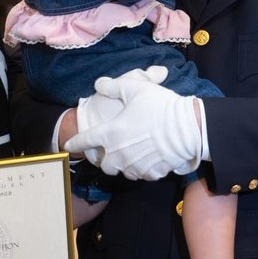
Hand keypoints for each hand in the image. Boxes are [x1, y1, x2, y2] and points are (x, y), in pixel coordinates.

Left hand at [65, 67, 202, 180]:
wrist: (188, 128)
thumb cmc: (161, 107)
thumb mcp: (136, 89)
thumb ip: (114, 86)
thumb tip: (99, 84)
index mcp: (111, 133)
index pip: (85, 141)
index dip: (75, 143)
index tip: (69, 146)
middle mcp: (119, 154)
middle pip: (104, 164)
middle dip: (105, 158)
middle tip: (112, 149)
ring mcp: (135, 165)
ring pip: (123, 171)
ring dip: (124, 164)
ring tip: (132, 154)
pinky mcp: (151, 172)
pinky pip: (142, 175)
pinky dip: (142, 169)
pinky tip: (148, 159)